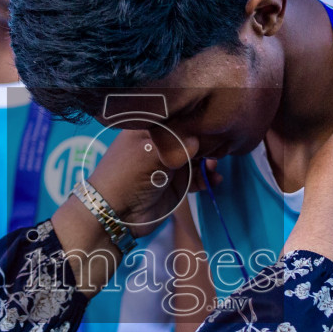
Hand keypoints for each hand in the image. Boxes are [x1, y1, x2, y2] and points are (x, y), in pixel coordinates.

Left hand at [86, 129, 210, 235]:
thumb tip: (199, 138)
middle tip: (215, 150)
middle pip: (192, 137)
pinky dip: (207, 178)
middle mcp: (162, 144)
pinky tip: (214, 179)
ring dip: (209, 161)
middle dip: (206, 143)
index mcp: (150, 129)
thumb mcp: (150, 154)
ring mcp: (171, 164)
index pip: (178, 117)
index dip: (195, 120)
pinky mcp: (178, 184)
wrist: (117, 214)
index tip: (210, 124)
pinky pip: (198, 177)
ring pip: (198, 158)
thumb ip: (176, 143)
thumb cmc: (127, 177)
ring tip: (213, 167)